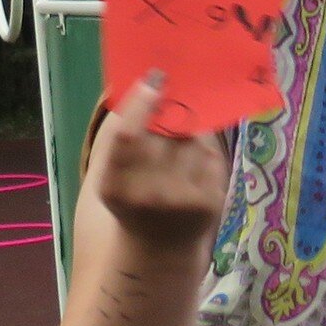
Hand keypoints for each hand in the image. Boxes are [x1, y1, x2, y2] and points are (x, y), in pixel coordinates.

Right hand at [95, 72, 231, 252]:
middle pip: (165, 132)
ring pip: (191, 141)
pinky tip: (193, 156)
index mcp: (115, 186)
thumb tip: (143, 84)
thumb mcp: (114, 176)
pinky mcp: (211, 202)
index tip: (155, 77)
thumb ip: (122, 136)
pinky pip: (210, 155)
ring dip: (187, 130)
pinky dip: (203, 147)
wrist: (160, 248)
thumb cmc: (132, 202)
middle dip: (170, 111)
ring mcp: (183, 200)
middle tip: (172, 95)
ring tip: (179, 136)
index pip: (128, 135)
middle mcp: (148, 194)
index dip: (143, 102)